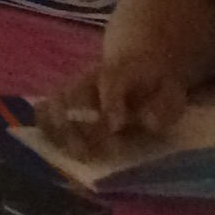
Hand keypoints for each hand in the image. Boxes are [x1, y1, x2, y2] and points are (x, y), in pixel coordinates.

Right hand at [39, 45, 192, 155]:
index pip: (110, 83)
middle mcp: (90, 77)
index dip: (110, 105)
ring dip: (57, 130)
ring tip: (71, 154)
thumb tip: (147, 122)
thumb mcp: (171, 91)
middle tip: (87, 153)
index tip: (116, 127)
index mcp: (120, 71)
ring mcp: (73, 86)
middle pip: (71, 94)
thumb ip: (163, 107)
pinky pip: (43, 110)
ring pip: (52, 102)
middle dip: (76, 125)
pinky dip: (45, 129)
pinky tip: (54, 150)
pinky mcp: (62, 97)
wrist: (139, 59)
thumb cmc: (157, 84)